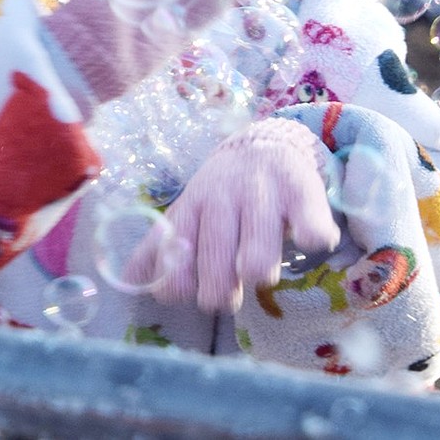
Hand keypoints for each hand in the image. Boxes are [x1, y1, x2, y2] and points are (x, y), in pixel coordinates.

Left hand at [131, 117, 339, 312]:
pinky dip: (310, 241)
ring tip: (258, 270)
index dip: (179, 284)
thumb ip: (159, 248)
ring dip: (258, 273)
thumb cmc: (222, 192)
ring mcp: (263, 195)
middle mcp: (223, 198)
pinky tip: (304, 240)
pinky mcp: (303, 192)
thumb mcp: (187, 213)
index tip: (189, 292)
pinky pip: (311, 232)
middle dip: (219, 292)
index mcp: (192, 206)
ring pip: (258, 259)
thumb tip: (128, 279)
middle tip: (226, 296)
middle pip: (216, 262)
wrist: (265, 144)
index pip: (175, 255)